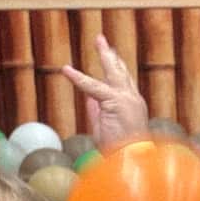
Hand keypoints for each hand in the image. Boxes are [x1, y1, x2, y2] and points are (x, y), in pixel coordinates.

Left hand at [62, 35, 148, 149]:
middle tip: (102, 40)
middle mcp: (132, 98)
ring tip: (98, 40)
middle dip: (111, 55)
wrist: (131, 160)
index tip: (111, 57)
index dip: (116, 69)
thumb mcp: (105, 129)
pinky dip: (78, 79)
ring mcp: (126, 98)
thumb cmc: (120, 151)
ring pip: (113, 72)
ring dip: (105, 54)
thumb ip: (97, 112)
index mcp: (132, 106)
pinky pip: (92, 86)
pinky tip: (67, 70)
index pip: (123, 83)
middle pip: (121, 72)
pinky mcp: (115, 101)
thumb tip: (89, 99)